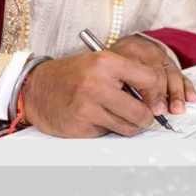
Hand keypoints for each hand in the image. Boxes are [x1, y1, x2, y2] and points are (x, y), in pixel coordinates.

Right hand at [17, 48, 167, 136]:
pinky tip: (98, 119)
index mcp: (106, 62)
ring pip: (127, 127)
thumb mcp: (100, 63)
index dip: (158, 94)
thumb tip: (158, 100)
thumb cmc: (73, 75)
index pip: (150, 79)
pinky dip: (108, 129)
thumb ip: (128, 76)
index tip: (157, 101)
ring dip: (130, 126)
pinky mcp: (79, 126)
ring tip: (122, 117)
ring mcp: (87, 107)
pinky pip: (107, 133)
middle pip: (141, 111)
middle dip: (147, 118)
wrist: (37, 88)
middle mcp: (97, 84)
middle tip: (145, 117)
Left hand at [108, 33, 195, 115]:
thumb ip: (116, 92)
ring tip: (178, 109)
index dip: (148, 94)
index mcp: (126, 53)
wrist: (115, 50)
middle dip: (161, 95)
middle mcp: (145, 50)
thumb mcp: (105, 76)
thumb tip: (130, 116)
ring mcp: (158, 53)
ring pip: (172, 72)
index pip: (143, 73)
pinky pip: (179, 72)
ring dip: (176, 93)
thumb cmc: (106, 69)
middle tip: (162, 112)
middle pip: (158, 73)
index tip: (148, 112)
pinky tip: (191, 97)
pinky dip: (186, 86)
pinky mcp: (167, 58)